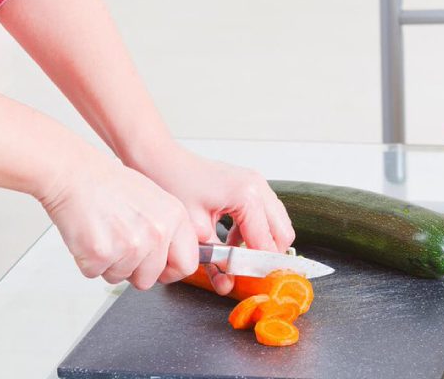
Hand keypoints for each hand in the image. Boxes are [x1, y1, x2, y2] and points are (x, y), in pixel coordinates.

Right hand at [39, 155, 198, 289]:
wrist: (75, 174)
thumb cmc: (109, 185)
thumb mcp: (155, 201)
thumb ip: (168, 230)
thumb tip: (173, 258)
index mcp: (174, 218)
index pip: (187, 264)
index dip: (169, 271)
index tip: (159, 270)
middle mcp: (157, 233)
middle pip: (149, 279)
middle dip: (132, 270)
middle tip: (120, 245)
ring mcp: (130, 245)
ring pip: (120, 277)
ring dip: (109, 264)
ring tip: (104, 234)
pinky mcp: (101, 254)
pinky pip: (95, 274)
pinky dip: (88, 261)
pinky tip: (90, 236)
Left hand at [134, 146, 294, 294]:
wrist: (160, 159)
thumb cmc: (172, 183)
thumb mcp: (195, 230)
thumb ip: (216, 258)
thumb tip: (227, 283)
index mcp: (247, 197)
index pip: (266, 243)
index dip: (259, 268)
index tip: (253, 285)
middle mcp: (258, 187)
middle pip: (283, 234)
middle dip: (266, 256)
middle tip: (248, 274)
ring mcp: (256, 183)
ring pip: (277, 224)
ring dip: (260, 244)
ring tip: (236, 258)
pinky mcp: (249, 185)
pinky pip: (264, 214)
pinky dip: (253, 232)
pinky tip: (231, 242)